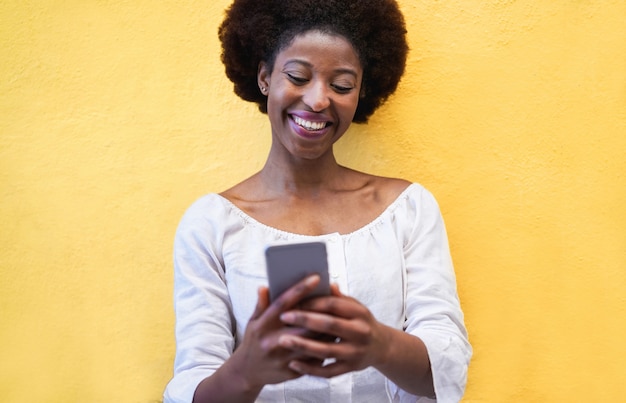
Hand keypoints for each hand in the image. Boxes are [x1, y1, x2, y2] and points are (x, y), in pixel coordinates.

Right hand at [230, 275, 325, 388]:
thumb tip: (265, 286)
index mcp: (263, 325)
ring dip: (326, 331)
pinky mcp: (290, 372)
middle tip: (336, 298)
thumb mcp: (253, 321)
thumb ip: (261, 304)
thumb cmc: (254, 340)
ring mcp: (281, 358)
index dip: (300, 289)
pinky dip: (324, 350)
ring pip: (311, 343)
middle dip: (320, 311)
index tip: (316, 278)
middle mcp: (271, 341)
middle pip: (302, 324)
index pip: (283, 303)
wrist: (246, 372)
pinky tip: (333, 340)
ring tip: (340, 319)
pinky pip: (313, 360)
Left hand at [276, 284, 390, 377]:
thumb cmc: (361, 322)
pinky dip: (310, 369)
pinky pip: (327, 371)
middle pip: (329, 324)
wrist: (381, 346)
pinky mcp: (350, 368)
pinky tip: (294, 364)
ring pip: (326, 350)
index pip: (333, 304)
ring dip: (303, 345)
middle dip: (304, 320)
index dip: (312, 302)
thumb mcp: (355, 306)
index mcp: (360, 313)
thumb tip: (325, 283)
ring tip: (283, 340)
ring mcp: (355, 352)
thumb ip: (338, 298)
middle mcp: (360, 332)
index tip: (293, 301)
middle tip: (284, 317)